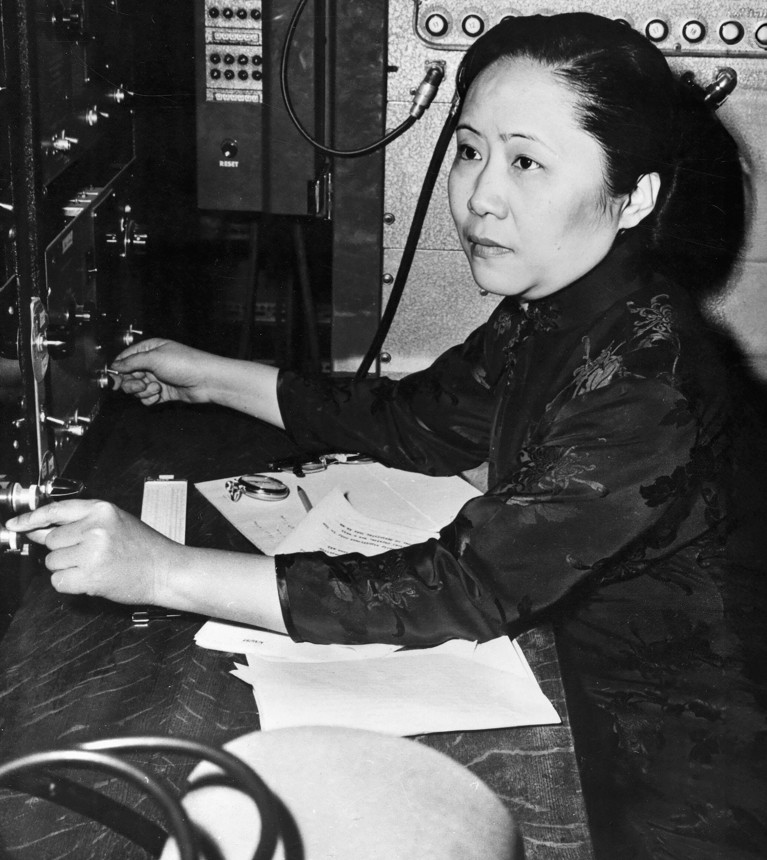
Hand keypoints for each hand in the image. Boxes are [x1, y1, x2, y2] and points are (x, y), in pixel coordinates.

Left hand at [5, 500, 181, 604]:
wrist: (166, 570)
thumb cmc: (144, 548)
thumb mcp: (114, 523)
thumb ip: (79, 524)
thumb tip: (40, 530)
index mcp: (102, 510)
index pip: (56, 510)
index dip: (31, 518)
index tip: (16, 524)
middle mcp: (95, 528)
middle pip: (52, 541)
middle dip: (64, 551)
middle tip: (88, 555)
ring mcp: (92, 552)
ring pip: (53, 562)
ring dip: (68, 568)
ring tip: (95, 567)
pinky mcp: (89, 576)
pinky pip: (59, 581)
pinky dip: (70, 584)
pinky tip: (90, 579)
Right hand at [110, 338, 213, 405]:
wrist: (206, 380)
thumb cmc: (184, 364)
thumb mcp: (154, 358)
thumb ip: (131, 362)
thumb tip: (114, 366)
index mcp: (149, 349)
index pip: (125, 358)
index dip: (118, 368)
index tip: (113, 378)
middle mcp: (152, 363)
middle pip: (128, 376)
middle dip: (131, 383)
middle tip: (140, 385)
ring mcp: (158, 378)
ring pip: (137, 389)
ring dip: (143, 391)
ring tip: (156, 388)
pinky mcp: (163, 392)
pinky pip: (147, 398)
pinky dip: (150, 399)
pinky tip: (159, 395)